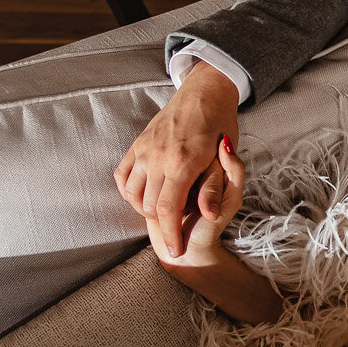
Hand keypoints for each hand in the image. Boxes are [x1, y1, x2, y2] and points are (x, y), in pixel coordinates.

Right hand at [115, 61, 239, 256]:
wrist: (203, 94)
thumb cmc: (219, 126)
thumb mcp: (225, 158)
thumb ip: (215, 187)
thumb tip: (209, 214)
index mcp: (182, 163)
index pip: (167, 210)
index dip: (169, 235)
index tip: (175, 252)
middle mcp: (158, 157)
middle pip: (148, 205)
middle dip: (160, 224)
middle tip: (176, 228)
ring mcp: (144, 149)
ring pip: (131, 193)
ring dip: (144, 207)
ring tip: (164, 211)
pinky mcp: (136, 144)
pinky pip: (122, 175)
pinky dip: (129, 190)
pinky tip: (146, 194)